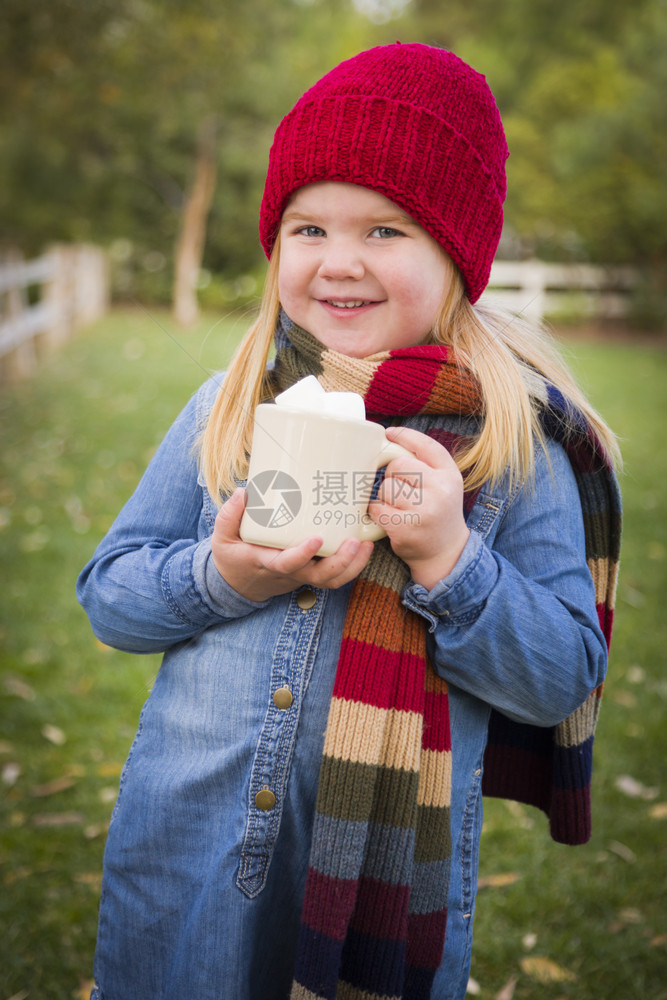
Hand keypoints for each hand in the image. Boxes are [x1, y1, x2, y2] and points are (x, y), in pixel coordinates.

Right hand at [210, 488, 374, 602]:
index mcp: (267, 563)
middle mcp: (290, 572)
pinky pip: (335, 576)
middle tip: (355, 542)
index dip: (303, 555)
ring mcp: (303, 574)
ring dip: (353, 565)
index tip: (316, 539)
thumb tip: (242, 493)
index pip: (287, 564)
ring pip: (332, 580)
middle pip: (321, 576)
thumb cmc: (233, 556)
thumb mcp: (221, 538)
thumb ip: (228, 516)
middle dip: (341, 562)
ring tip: (366, 544)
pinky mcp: (312, 571)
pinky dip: (353, 565)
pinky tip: (364, 546)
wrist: (239, 584)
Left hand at [368, 425, 469, 590]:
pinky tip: (388, 519)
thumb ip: (425, 464)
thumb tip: (388, 438)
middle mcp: (440, 490)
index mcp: (450, 474)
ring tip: (397, 508)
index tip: (388, 433)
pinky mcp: (406, 528)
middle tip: (401, 492)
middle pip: (397, 466)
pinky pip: (377, 508)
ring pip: (385, 487)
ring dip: (384, 497)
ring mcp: (424, 510)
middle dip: (392, 476)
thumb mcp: (443, 485)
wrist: (445, 553)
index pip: (425, 445)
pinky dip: (376, 513)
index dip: (404, 436)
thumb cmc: (437, 513)